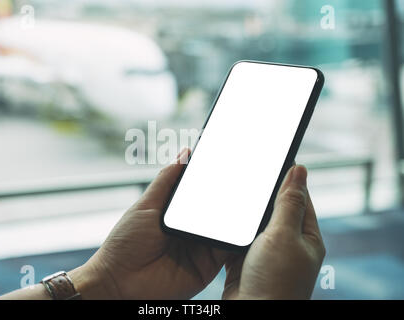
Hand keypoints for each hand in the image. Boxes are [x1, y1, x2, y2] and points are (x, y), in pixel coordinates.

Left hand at [72, 149, 229, 298]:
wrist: (119, 283)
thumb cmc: (125, 244)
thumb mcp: (146, 205)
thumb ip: (166, 180)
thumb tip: (185, 153)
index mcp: (178, 212)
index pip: (202, 192)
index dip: (214, 179)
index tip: (229, 161)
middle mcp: (192, 228)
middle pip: (217, 208)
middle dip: (229, 195)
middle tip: (244, 176)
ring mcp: (202, 246)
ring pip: (226, 226)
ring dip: (236, 214)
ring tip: (246, 196)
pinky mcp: (210, 265)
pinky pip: (228, 249)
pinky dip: (237, 238)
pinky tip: (242, 224)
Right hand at [223, 165, 325, 299]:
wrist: (251, 314)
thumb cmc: (276, 281)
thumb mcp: (284, 235)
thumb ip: (289, 202)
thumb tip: (300, 170)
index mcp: (305, 236)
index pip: (298, 197)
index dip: (287, 177)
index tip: (273, 156)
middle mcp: (288, 243)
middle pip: (275, 208)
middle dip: (262, 192)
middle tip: (247, 169)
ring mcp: (266, 252)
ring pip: (255, 222)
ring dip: (245, 210)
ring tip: (233, 188)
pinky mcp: (246, 259)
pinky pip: (239, 236)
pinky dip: (232, 227)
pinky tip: (223, 215)